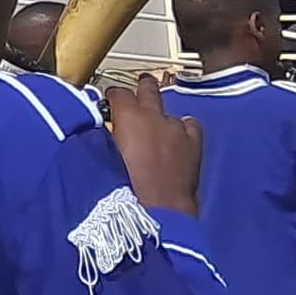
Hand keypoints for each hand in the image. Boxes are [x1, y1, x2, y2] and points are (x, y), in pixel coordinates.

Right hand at [103, 74, 204, 216]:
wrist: (158, 207)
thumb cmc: (124, 184)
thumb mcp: (103, 154)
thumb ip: (104, 135)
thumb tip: (102, 128)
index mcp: (128, 116)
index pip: (118, 93)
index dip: (112, 97)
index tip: (109, 103)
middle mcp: (154, 116)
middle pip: (148, 89)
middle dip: (142, 87)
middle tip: (139, 87)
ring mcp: (176, 128)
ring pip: (169, 111)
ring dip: (160, 116)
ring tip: (156, 125)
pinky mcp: (194, 143)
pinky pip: (190, 125)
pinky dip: (183, 128)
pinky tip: (178, 136)